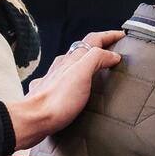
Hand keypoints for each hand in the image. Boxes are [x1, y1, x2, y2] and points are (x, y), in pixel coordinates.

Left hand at [6, 30, 123, 148]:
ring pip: (71, 64)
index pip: (93, 39)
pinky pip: (63, 80)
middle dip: (98, 47)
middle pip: (82, 50)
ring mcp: (54, 79)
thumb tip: (112, 54)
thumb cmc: (57, 100)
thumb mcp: (82, 74)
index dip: (109, 35)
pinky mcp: (49, 93)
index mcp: (72, 59)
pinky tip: (74, 85)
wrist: (32, 120)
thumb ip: (97, 59)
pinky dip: (73, 77)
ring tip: (96, 67)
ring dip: (86, 62)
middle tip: (112, 50)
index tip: (122, 35)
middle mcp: (62, 66)